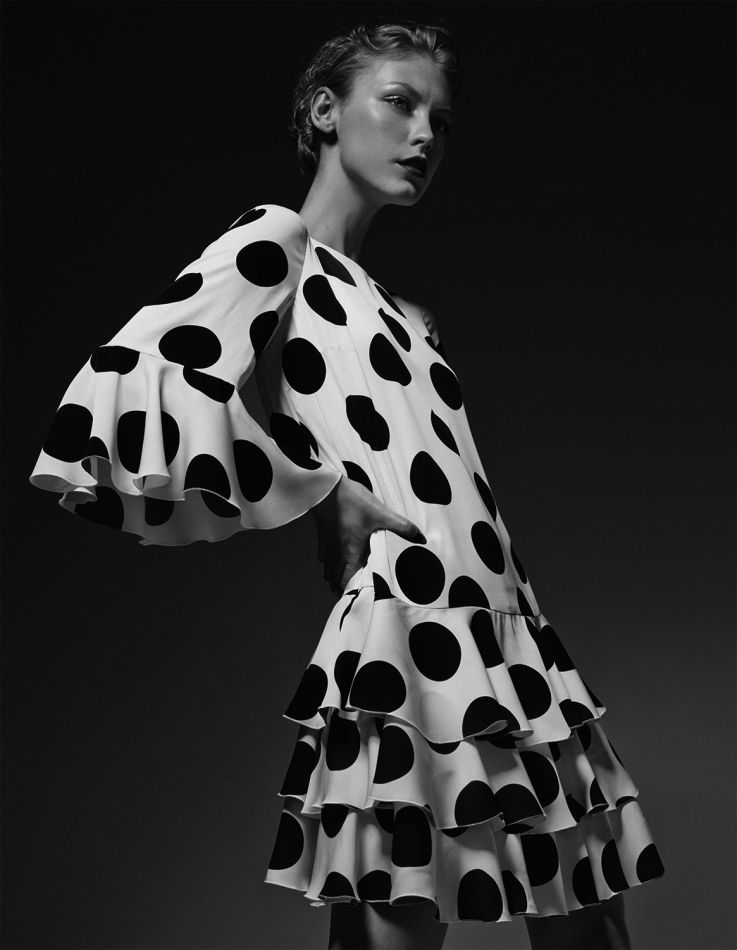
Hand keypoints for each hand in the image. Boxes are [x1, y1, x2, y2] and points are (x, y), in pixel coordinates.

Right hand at [311, 474, 425, 595]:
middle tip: (361, 588)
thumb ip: (402, 527)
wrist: (326, 487)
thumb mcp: (381, 514)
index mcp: (350, 554)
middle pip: (336, 582)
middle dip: (347, 589)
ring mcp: (327, 548)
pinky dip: (332, 564)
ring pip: (329, 572)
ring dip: (339, 577)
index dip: (355, 593)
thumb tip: (420, 539)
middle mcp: (336, 555)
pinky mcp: (323, 538)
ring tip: (353, 576)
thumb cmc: (351, 501)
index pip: (347, 584)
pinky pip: (326, 559)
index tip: (366, 595)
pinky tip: (343, 557)